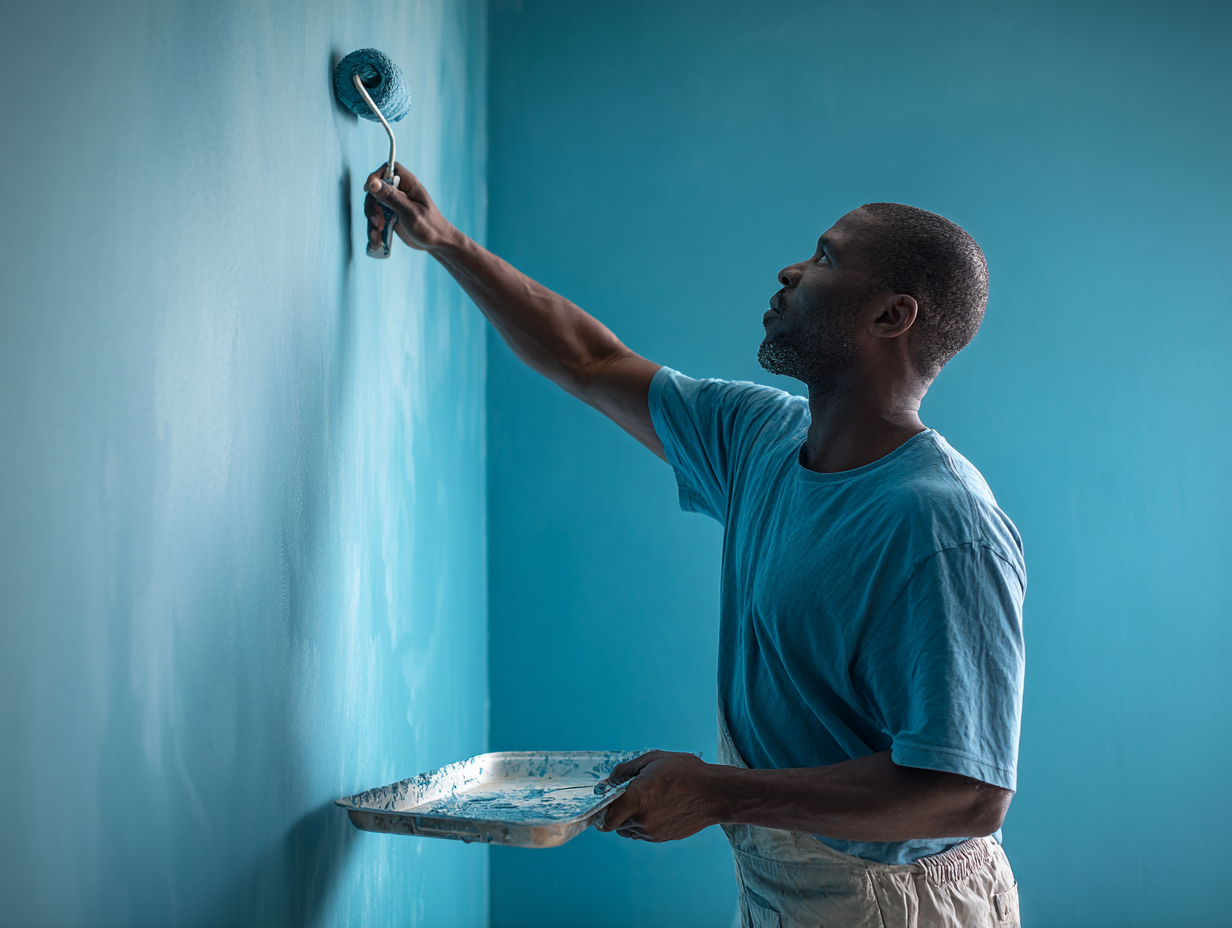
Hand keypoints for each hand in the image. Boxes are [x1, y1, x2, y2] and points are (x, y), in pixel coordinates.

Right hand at [364, 162, 459, 251]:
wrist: (436, 245)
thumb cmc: (429, 227)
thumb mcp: (409, 212)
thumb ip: (391, 197)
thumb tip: (372, 182)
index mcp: (409, 184)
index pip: (389, 169)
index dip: (376, 175)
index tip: (369, 189)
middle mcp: (400, 192)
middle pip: (376, 189)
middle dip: (372, 206)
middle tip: (376, 222)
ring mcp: (395, 204)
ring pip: (374, 205)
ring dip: (372, 220)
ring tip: (376, 236)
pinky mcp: (391, 215)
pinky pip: (377, 217)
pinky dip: (375, 228)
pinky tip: (376, 240)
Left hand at [595, 750, 721, 842]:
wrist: (714, 794)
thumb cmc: (685, 772)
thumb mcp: (653, 759)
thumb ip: (625, 770)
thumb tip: (608, 781)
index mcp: (636, 798)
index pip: (606, 818)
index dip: (601, 811)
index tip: (604, 803)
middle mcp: (642, 819)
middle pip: (615, 824)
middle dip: (617, 811)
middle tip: (628, 796)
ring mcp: (653, 832)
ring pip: (629, 830)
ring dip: (630, 819)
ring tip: (647, 801)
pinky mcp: (662, 838)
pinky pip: (644, 834)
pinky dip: (644, 824)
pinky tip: (658, 808)